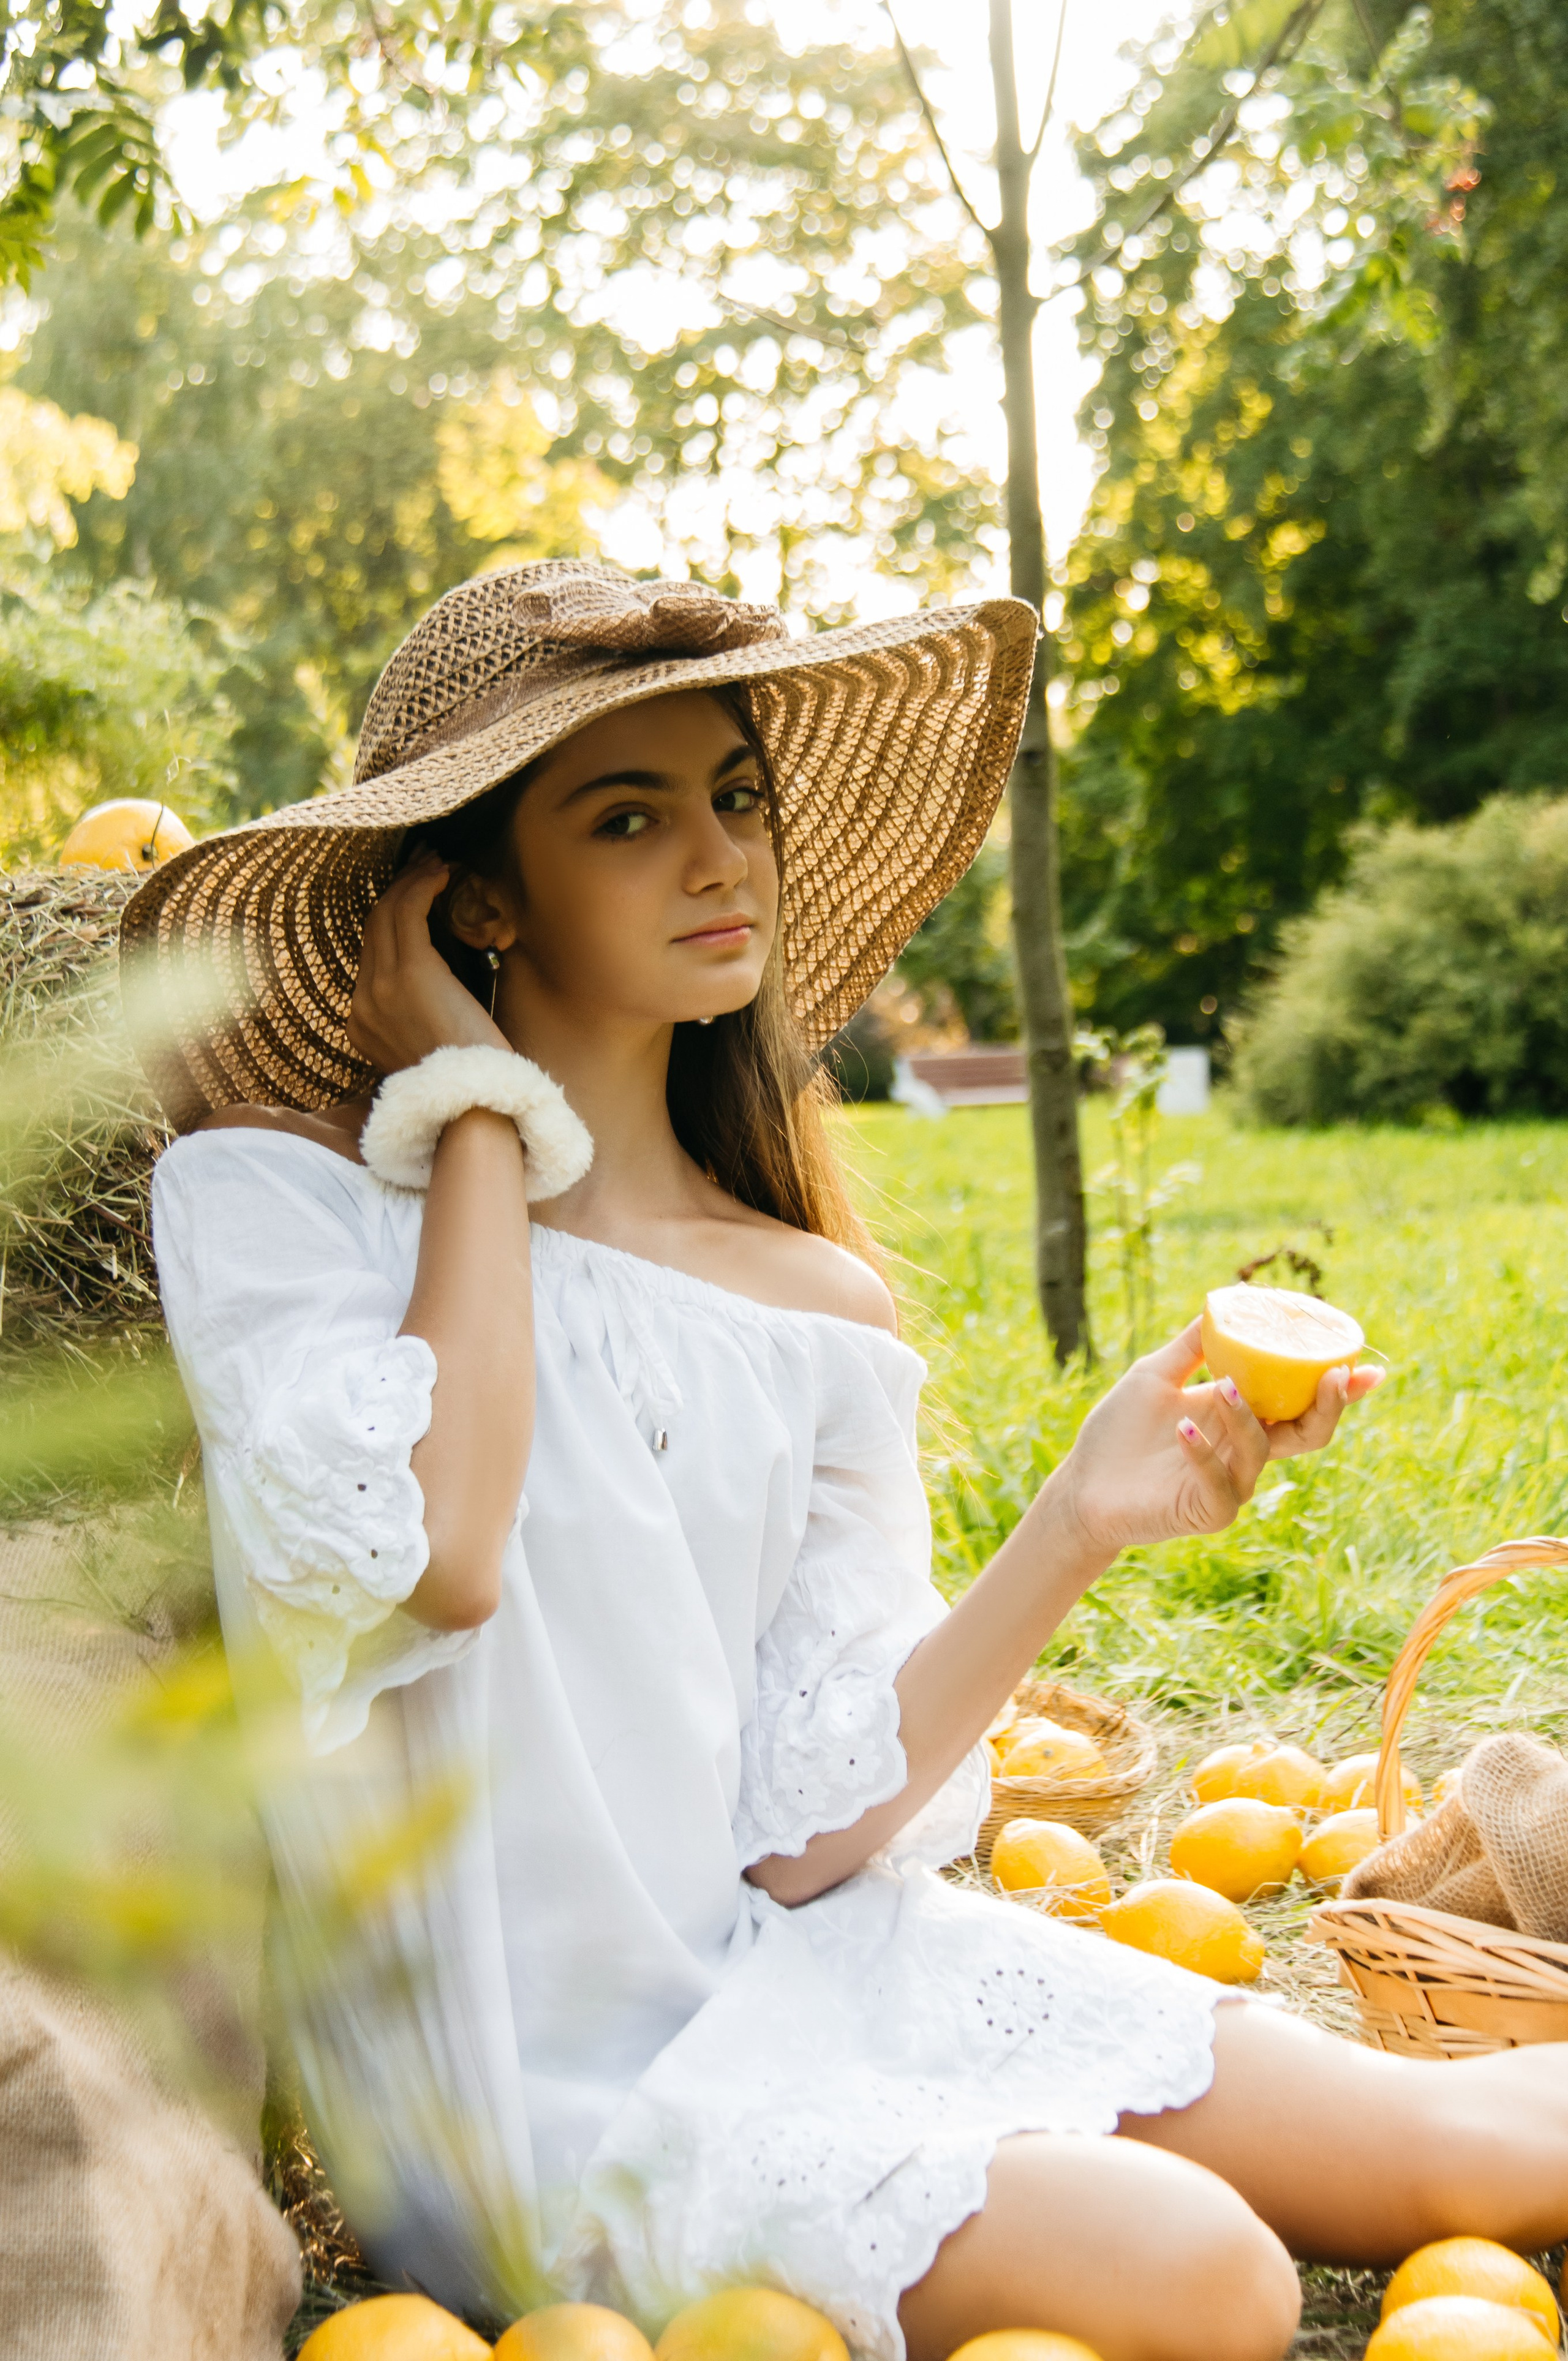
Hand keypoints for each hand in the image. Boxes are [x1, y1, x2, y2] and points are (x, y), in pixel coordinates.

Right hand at [346, 853, 509, 1073]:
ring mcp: (380, 988)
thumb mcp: (431, 1047)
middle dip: (398, 890)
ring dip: (411, 881)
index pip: (370, 954)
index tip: (413, 893)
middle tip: (425, 865)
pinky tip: (444, 873)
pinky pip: (408, 912)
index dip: (390, 917)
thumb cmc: (468, 1080)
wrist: (474, 1105)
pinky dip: (423, 886)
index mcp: (362, 1024)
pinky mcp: (410, 974)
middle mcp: (362, 1003)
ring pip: (386, 914)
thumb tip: (437, 986)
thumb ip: (419, 1016)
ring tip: (436, 863)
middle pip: (373, 928)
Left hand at [1052, 1316, 1384, 1561]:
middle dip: (1326, 1406)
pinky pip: (1222, 1486)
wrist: (1082, 1483)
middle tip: (1333, 1375)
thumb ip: (1192, 1346)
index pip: (1300, 1403)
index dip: (1338, 1389)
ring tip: (1223, 1386)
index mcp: (1241, 1418)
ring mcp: (1230, 1485)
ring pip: (1262, 1452)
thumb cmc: (1118, 1433)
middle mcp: (1244, 1452)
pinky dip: (1206, 1454)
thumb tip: (1224, 1302)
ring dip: (1246, 1417)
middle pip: (1307, 1433)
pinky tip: (1184, 1428)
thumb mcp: (1156, 1375)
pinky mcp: (1207, 1512)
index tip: (1368, 1368)